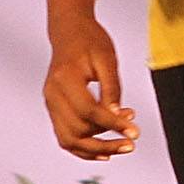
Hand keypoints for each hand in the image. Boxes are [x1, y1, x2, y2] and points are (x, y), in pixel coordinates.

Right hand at [42, 14, 137, 160]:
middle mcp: (53, 94)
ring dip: (94, 149)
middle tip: (131, 143)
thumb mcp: (107, 59)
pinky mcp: (53, 108)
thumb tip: (119, 116)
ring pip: (68, 139)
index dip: (112, 125)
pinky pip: (64, 136)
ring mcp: (50, 103)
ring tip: (120, 147)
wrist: (69, 31)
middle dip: (105, 141)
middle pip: (77, 130)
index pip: (89, 111)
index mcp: (65, 78)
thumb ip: (112, 88)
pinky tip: (103, 151)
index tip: (134, 132)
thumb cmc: (90, 41)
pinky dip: (82, 148)